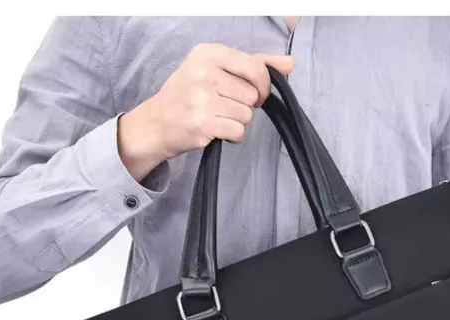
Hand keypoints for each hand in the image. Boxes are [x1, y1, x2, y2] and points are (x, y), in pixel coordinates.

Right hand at [117, 43, 295, 180]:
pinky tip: (217, 130)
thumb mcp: (218, 69)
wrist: (158, 121)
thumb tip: (291, 63)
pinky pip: (238, 131)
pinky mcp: (203, 123)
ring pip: (247, 115)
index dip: (262, 85)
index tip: (253, 92)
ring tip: (218, 117)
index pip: (256, 67)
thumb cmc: (190, 94)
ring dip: (238, 121)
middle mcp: (205, 72)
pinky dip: (232, 135)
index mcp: (209, 52)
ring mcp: (203, 98)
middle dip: (245, 105)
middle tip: (225, 106)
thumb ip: (256, 64)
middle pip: (253, 94)